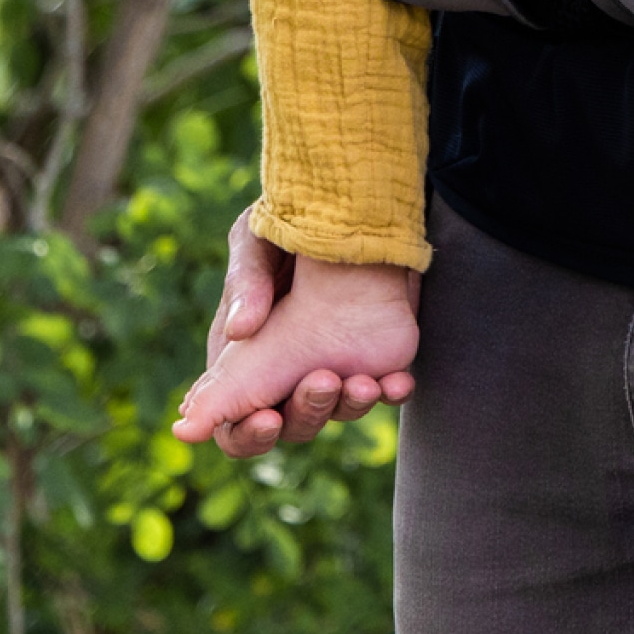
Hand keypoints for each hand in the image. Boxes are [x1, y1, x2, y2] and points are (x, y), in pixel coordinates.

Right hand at [186, 210, 416, 456]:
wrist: (354, 200)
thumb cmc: (288, 221)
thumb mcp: (256, 241)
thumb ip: (246, 281)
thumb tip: (239, 331)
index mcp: (244, 356)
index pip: (233, 422)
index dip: (246, 434)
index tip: (266, 420)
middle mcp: (287, 371)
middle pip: (290, 424)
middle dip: (307, 413)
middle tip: (324, 381)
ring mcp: (332, 365)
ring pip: (338, 410)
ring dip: (351, 404)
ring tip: (364, 382)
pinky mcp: (373, 354)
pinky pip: (382, 388)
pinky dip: (390, 391)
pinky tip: (399, 382)